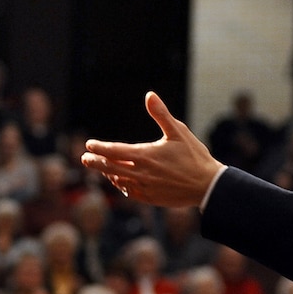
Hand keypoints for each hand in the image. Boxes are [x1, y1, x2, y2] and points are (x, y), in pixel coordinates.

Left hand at [81, 93, 224, 206]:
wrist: (207, 185)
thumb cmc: (194, 156)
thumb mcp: (178, 131)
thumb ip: (161, 114)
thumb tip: (150, 95)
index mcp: (146, 155)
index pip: (115, 151)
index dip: (100, 148)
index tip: (89, 145)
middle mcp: (142, 173)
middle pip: (111, 168)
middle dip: (96, 163)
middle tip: (85, 159)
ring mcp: (145, 188)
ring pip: (119, 181)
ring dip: (108, 174)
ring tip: (102, 168)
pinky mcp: (151, 198)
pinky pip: (130, 193)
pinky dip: (122, 186)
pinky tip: (120, 181)